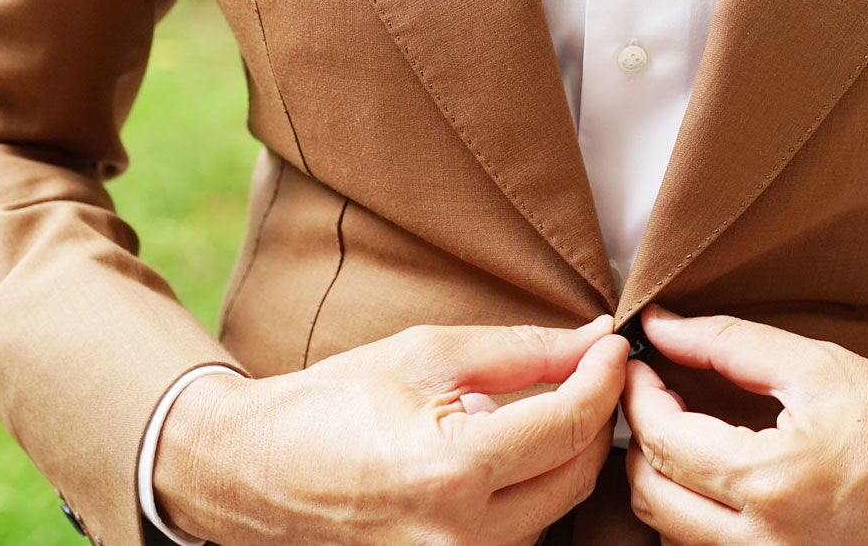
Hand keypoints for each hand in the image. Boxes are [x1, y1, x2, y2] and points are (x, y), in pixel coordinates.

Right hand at [154, 315, 628, 544]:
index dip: (603, 379)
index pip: (569, 427)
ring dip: (561, 457)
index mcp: (451, 472)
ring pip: (553, 510)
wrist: (254, 471)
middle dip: (593, 419)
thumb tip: (592, 341)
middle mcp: (460, 537)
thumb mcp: (425, 355)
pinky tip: (509, 453)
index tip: (613, 347)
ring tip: (540, 410)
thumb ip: (521, 351)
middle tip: (589, 371)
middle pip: (575, 476)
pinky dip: (528, 490)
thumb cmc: (331, 402)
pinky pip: (519, 533)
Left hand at [622, 306, 867, 544]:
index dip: (638, 396)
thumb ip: (728, 343)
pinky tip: (713, 473)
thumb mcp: (818, 366)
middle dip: (638, 441)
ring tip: (680, 430)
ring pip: (671, 531)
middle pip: (650, 496)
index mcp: (771, 480)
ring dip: (661, 478)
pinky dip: (693, 512)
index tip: (640, 365)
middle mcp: (763, 539)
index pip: (663, 439)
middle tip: (652, 397)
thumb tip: (660, 324)